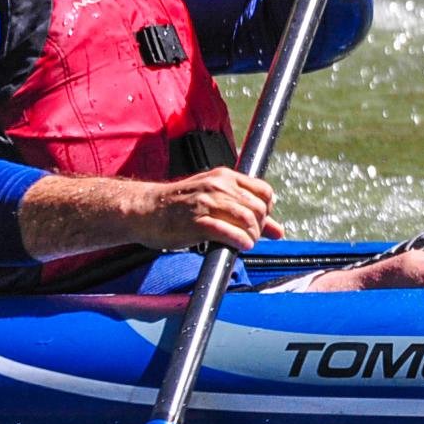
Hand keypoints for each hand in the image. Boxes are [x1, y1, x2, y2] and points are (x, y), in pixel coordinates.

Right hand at [131, 168, 284, 251]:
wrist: (144, 209)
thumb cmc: (180, 206)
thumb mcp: (214, 199)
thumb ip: (247, 212)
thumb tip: (279, 232)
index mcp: (224, 176)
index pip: (264, 191)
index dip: (267, 210)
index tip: (259, 221)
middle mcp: (218, 186)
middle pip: (258, 208)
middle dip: (260, 227)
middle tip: (250, 236)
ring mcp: (206, 202)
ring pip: (247, 220)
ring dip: (251, 236)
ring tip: (244, 242)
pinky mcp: (196, 221)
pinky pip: (229, 232)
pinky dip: (240, 241)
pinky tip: (239, 246)